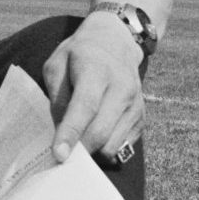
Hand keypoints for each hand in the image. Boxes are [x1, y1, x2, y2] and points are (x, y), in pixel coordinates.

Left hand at [41, 13, 144, 165]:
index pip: (85, 106)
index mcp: (97, 70)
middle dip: (78, 150)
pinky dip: (104, 149)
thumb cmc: (79, 55)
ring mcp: (135, 104)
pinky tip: (92, 137)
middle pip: (100, 132)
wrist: (115, 42)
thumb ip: (57, 98)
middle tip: (60, 157)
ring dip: (92, 153)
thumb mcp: (57, 65)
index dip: (71, 133)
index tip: (58, 155)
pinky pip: (122, 147)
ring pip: (112, 145)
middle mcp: (122, 88)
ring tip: (76, 144)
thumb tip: (60, 132)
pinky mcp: (141, 117)